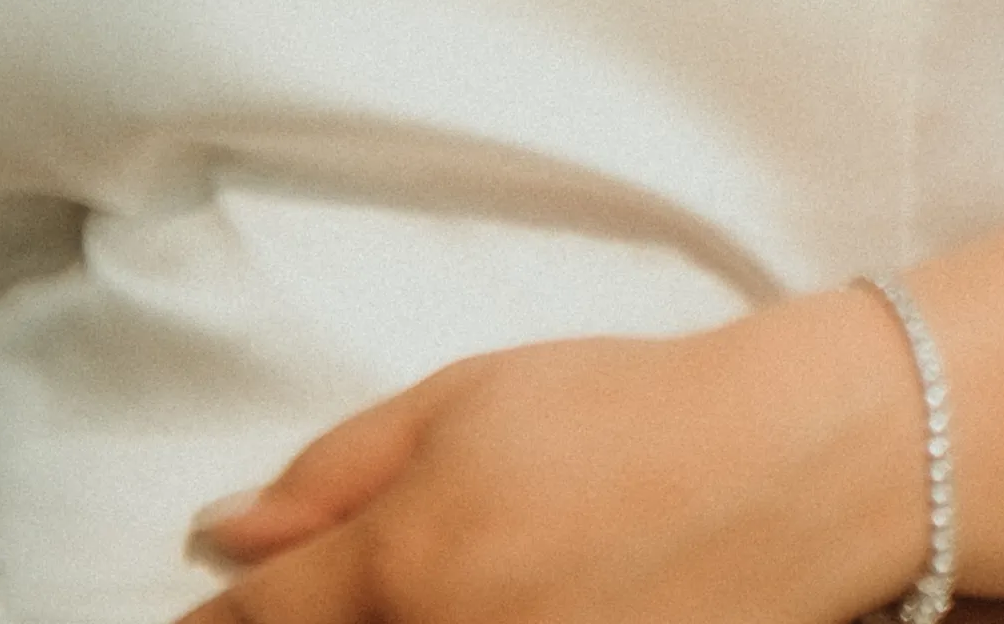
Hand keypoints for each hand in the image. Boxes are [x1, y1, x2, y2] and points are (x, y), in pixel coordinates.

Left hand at [196, 299, 916, 623]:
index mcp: (403, 567)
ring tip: (430, 592)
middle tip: (326, 595)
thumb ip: (331, 476)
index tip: (213, 614)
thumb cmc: (628, 413)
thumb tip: (221, 537)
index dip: (218, 622)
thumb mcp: (463, 401)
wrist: (791, 469)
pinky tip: (488, 606)